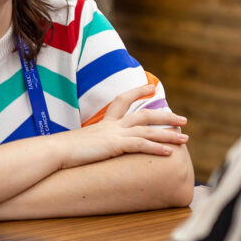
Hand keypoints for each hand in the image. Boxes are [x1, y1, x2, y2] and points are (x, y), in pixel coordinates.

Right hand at [56, 85, 186, 168]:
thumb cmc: (63, 150)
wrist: (54, 151)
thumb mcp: (80, 143)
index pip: (123, 100)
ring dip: (169, 134)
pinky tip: (169, 153)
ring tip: (186, 138)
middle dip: (166, 116)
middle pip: (145, 114)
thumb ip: (90, 143)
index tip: (151, 87)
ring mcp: (115, 134)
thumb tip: (89, 149)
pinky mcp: (114, 145)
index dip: (138, 91)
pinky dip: (156, 148)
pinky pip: (140, 145)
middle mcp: (113, 125)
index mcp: (105, 122)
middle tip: (184, 119)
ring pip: (148, 129)